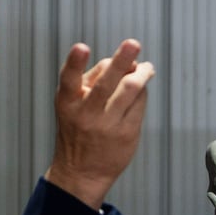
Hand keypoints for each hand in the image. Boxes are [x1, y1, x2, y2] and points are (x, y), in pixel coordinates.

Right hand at [44, 39, 154, 210]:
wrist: (82, 171)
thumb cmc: (79, 128)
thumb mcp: (73, 105)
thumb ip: (93, 80)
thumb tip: (126, 60)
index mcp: (68, 102)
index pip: (69, 78)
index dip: (75, 62)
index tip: (82, 47)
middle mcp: (87, 113)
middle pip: (107, 82)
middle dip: (122, 60)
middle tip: (133, 43)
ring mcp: (108, 124)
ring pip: (130, 90)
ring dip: (142, 73)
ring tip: (147, 67)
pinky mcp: (127, 133)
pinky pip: (140, 104)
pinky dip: (143, 91)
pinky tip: (142, 87)